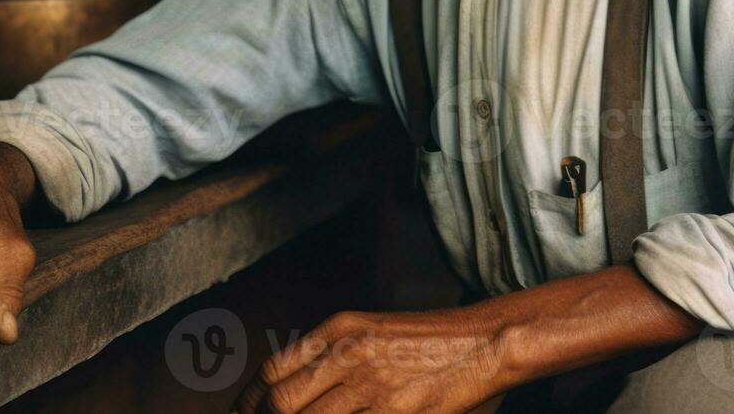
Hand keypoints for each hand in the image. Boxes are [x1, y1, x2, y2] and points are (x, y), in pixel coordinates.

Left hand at [236, 309, 506, 412]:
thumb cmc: (427, 341)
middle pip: (280, 404)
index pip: (273, 372)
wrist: (482, 341)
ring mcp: (371, 388)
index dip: (251, 404)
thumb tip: (288, 391)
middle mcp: (348, 354)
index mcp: (339, 329)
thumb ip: (331, 356)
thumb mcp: (371, 331)